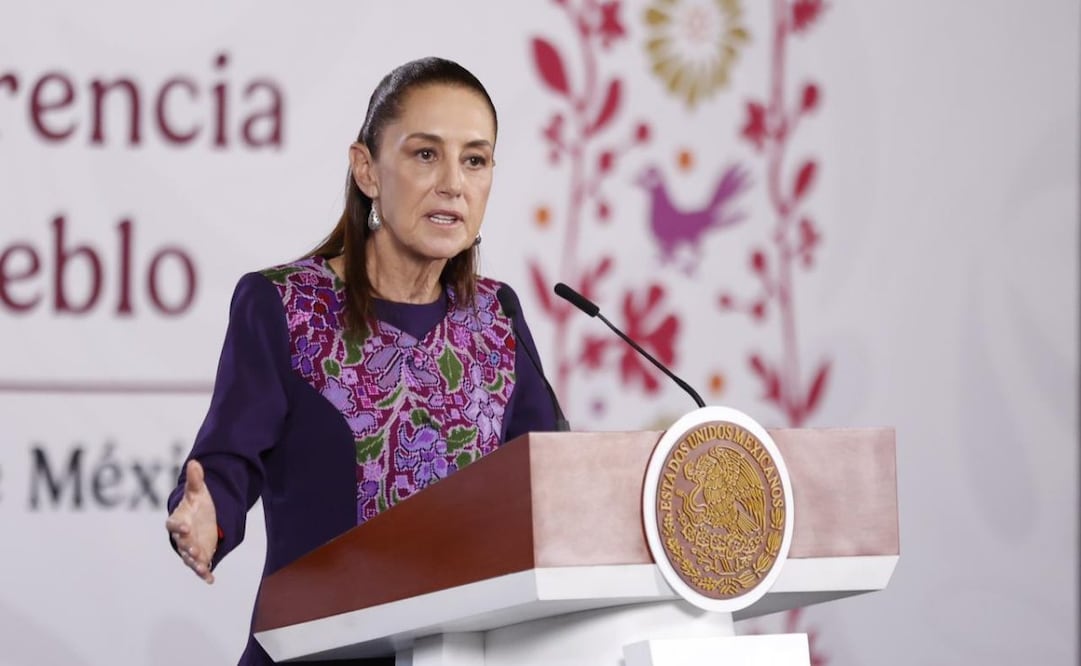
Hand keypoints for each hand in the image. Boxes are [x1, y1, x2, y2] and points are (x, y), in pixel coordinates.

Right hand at [165, 460, 218, 583]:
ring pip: (190, 558)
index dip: (177, 526)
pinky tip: (210, 579)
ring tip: (202, 567)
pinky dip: (204, 574)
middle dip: (187, 546)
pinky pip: (201, 567)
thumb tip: (194, 462)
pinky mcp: (200, 557)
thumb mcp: (198, 492)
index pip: (173, 524)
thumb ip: (196, 480)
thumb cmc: (197, 506)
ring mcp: (190, 549)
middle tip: (193, 549)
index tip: (184, 526)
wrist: (201, 520)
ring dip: (195, 562)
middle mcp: (182, 538)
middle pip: (182, 543)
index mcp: (178, 521)